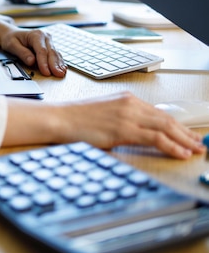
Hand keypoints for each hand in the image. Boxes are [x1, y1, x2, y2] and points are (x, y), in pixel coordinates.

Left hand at [0, 20, 66, 76]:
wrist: (12, 33)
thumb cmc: (11, 38)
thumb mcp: (12, 45)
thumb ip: (22, 53)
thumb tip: (32, 61)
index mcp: (36, 35)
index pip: (42, 51)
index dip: (44, 62)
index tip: (46, 72)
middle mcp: (45, 37)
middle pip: (51, 52)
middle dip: (55, 65)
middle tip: (58, 75)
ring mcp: (48, 41)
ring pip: (55, 54)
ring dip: (59, 64)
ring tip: (61, 73)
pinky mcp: (50, 46)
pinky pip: (56, 55)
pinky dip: (59, 62)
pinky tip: (62, 68)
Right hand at [4, 91, 205, 159]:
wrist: (59, 118)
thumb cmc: (75, 120)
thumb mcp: (103, 115)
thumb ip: (122, 121)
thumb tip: (136, 135)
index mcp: (125, 99)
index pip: (158, 113)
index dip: (176, 126)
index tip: (186, 135)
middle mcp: (130, 104)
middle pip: (166, 119)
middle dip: (185, 133)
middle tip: (198, 144)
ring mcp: (127, 115)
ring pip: (166, 127)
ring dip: (184, 140)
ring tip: (195, 150)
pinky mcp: (123, 128)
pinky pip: (155, 137)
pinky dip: (172, 146)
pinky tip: (180, 152)